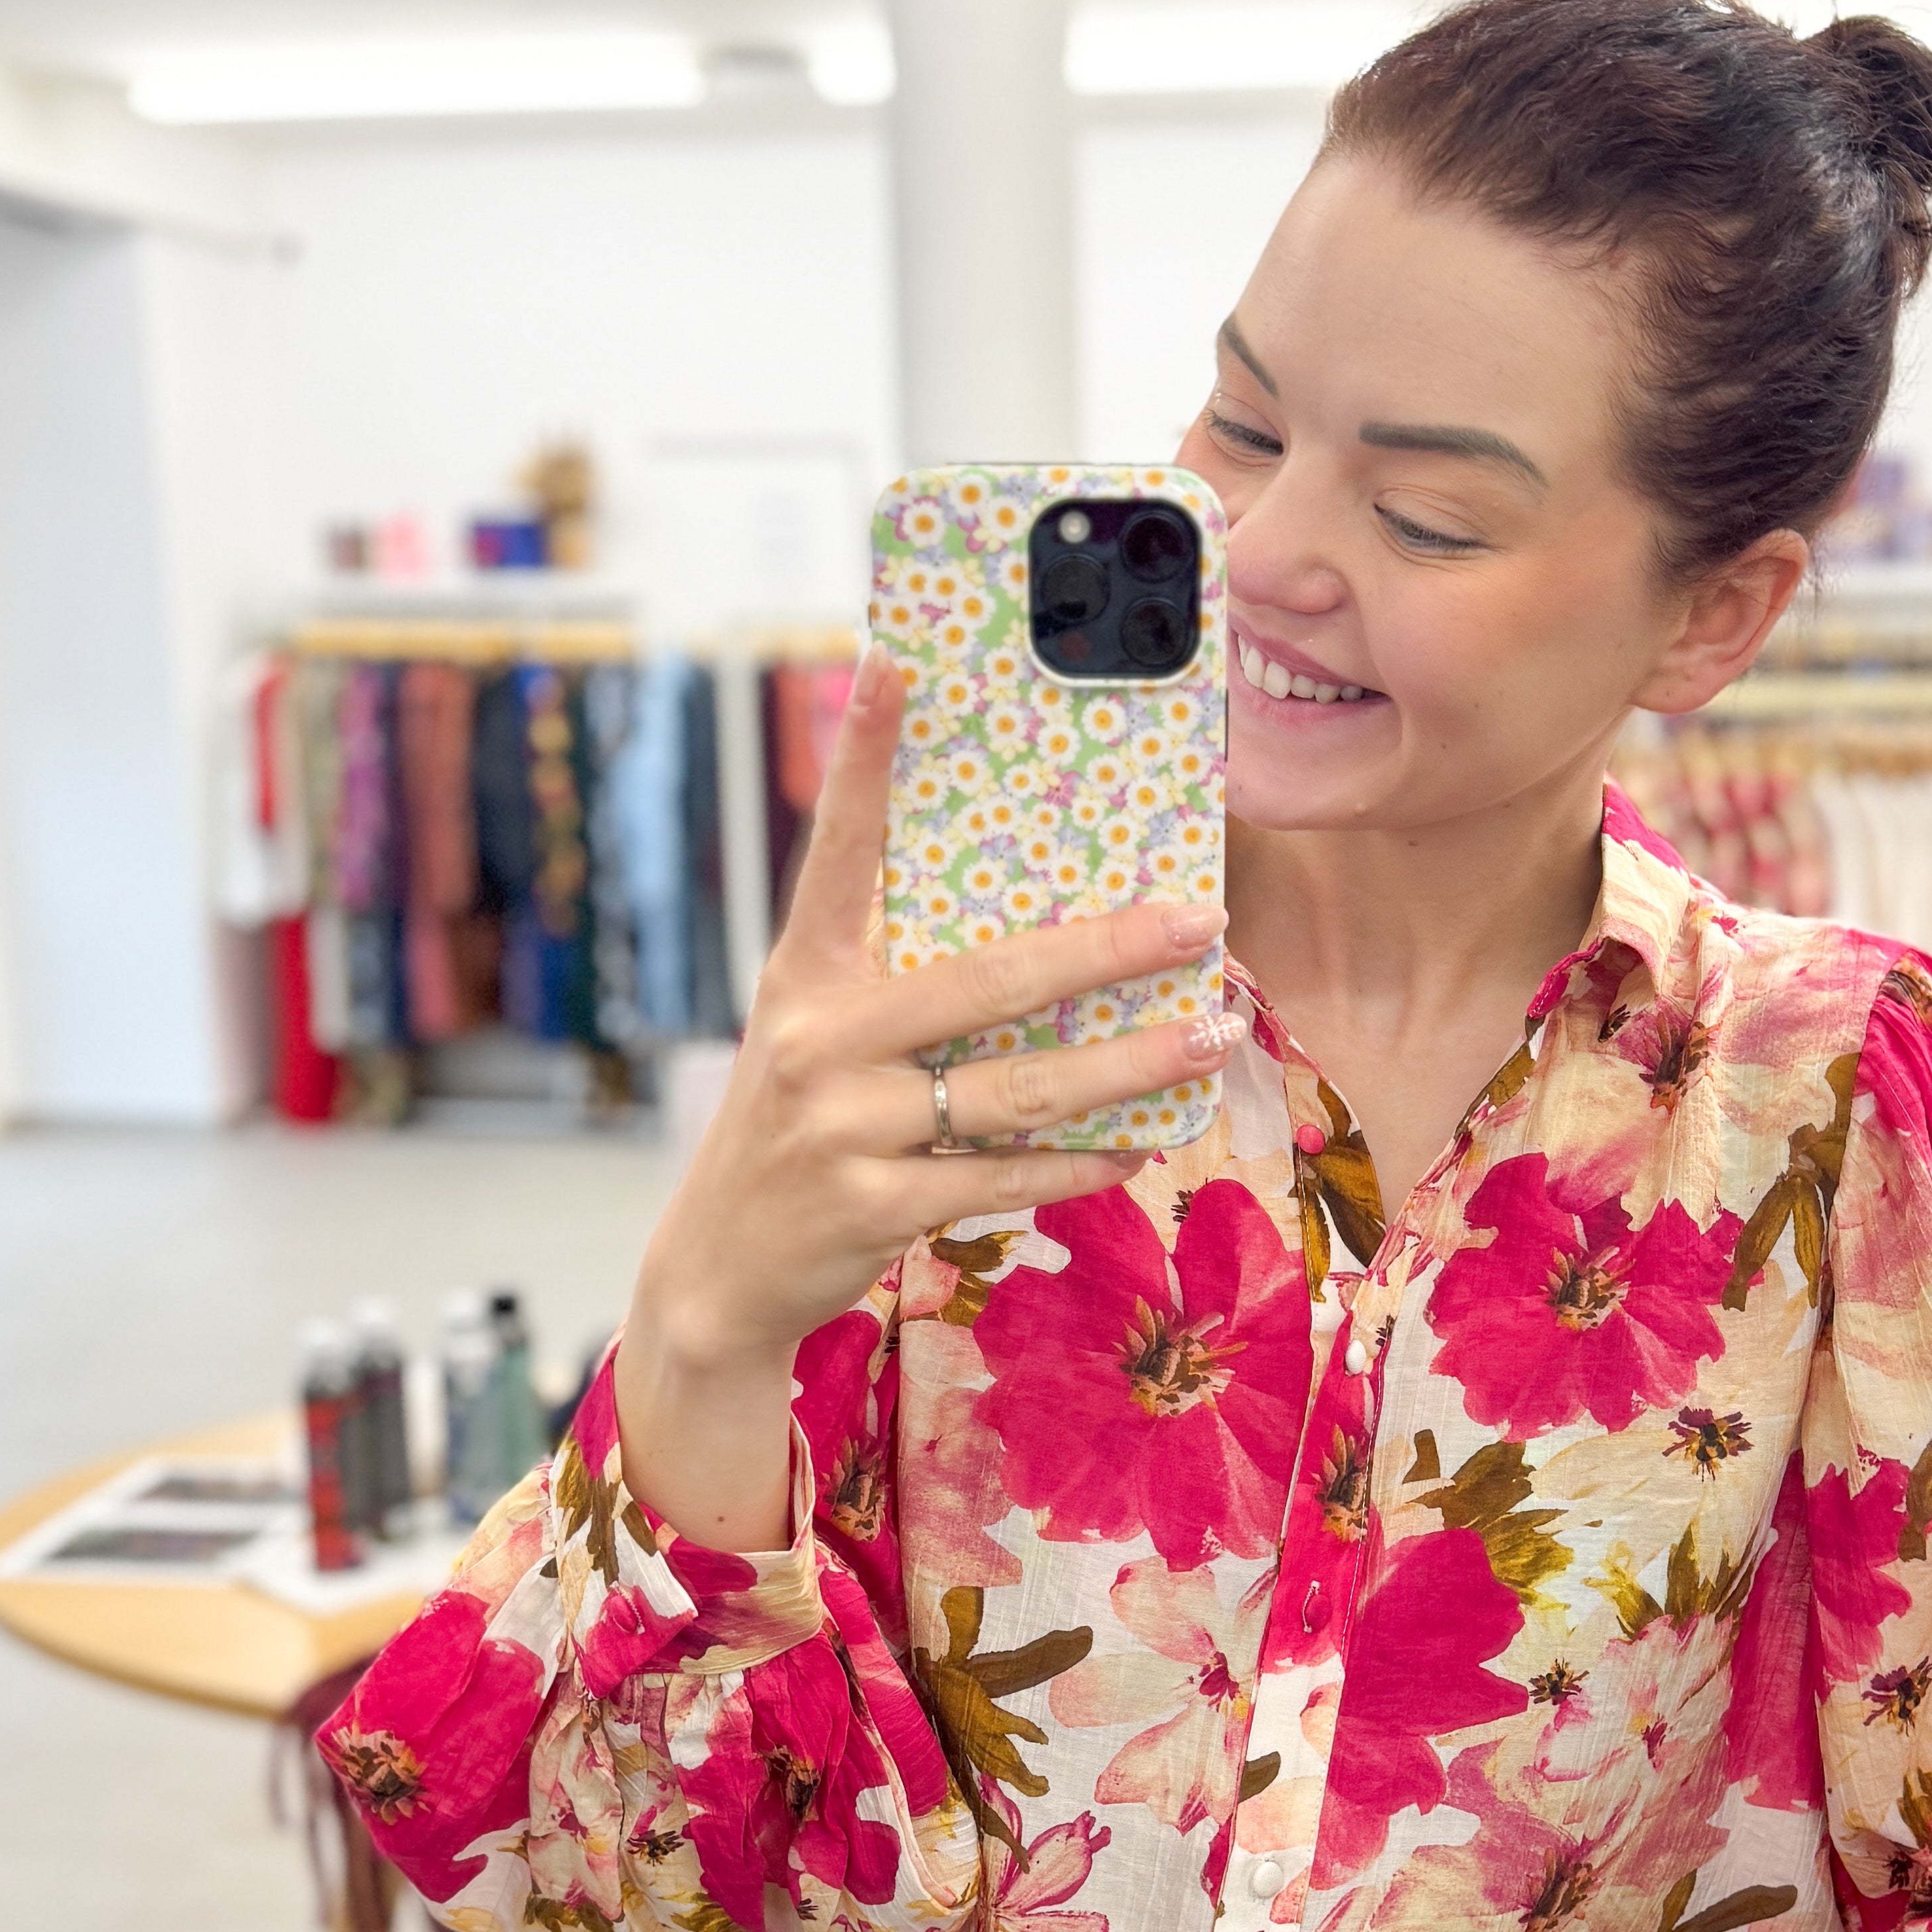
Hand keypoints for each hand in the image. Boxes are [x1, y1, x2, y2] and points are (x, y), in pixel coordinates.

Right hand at [616, 653, 1231, 1548]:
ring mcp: (846, 1128)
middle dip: (1104, 949)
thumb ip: (890, 972)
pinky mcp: (875, 1206)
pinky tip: (1145, 1142)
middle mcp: (821, 1040)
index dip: (866, 757)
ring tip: (1212, 1037)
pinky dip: (1083, 1161)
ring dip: (1130, 1066)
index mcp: (805, 973)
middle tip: (1197, 920)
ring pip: (1018, 1091)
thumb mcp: (814, 1031)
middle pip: (985, 984)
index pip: (838, 849)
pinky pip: (1006, 1176)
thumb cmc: (798, 1124)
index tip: (894, 664)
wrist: (719, 1268)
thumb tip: (1021, 911)